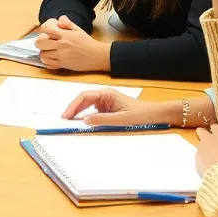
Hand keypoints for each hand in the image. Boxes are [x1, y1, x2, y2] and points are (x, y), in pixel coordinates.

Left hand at [35, 16, 108, 71]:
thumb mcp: (78, 30)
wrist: (97, 56)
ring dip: (43, 53)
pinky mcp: (63, 65)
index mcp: (65, 35)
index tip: (43, 32)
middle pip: (41, 43)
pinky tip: (51, 59)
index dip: (42, 30)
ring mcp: (62, 56)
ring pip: (43, 55)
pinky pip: (49, 64)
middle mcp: (62, 45)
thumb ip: (67, 23)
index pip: (47, 30)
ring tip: (47, 52)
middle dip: (39, 42)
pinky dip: (47, 62)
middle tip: (42, 43)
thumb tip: (59, 18)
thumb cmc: (87, 42)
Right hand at [62, 88, 177, 126]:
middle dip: (73, 108)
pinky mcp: (107, 107)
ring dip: (78, 112)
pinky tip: (82, 122)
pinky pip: (93, 110)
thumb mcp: (121, 119)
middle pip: (83, 99)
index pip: (84, 96)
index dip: (73, 106)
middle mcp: (104, 95)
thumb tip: (85, 120)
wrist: (153, 114)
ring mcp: (105, 101)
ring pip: (87, 104)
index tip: (66, 115)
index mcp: (107, 94)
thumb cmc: (140, 114)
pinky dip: (86, 115)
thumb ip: (102, 119)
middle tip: (64, 119)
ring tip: (70, 121)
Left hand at [195, 124, 217, 175]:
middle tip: (212, 143)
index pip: (215, 127)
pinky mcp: (197, 160)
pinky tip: (212, 167)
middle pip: (201, 131)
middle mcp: (207, 138)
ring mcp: (201, 149)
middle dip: (205, 135)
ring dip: (206, 150)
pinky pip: (200, 158)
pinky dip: (204, 161)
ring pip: (201, 146)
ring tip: (215, 159)